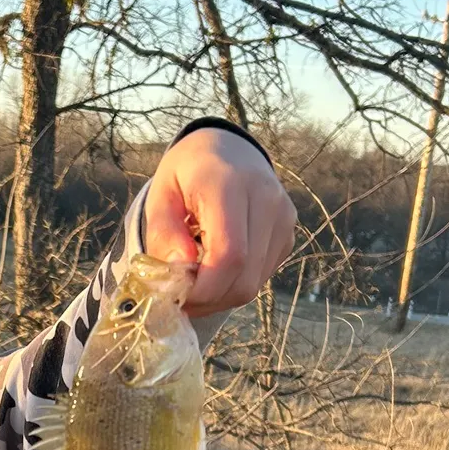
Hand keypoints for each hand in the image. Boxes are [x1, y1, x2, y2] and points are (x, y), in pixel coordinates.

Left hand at [144, 127, 296, 318]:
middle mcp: (266, 201)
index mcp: (230, 185)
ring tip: (194, 282)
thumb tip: (178, 274)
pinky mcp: (287, 234)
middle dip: (208, 299)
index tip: (174, 295)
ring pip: (254, 283)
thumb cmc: (187, 173)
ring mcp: (283, 219)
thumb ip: (164, 233)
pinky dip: (234, 284)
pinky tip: (215, 270)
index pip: (229, 255)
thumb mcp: (161, 194)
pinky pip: (261, 276)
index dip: (203, 288)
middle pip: (244, 278)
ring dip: (220, 296)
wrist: (228, 150)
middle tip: (179, 298)